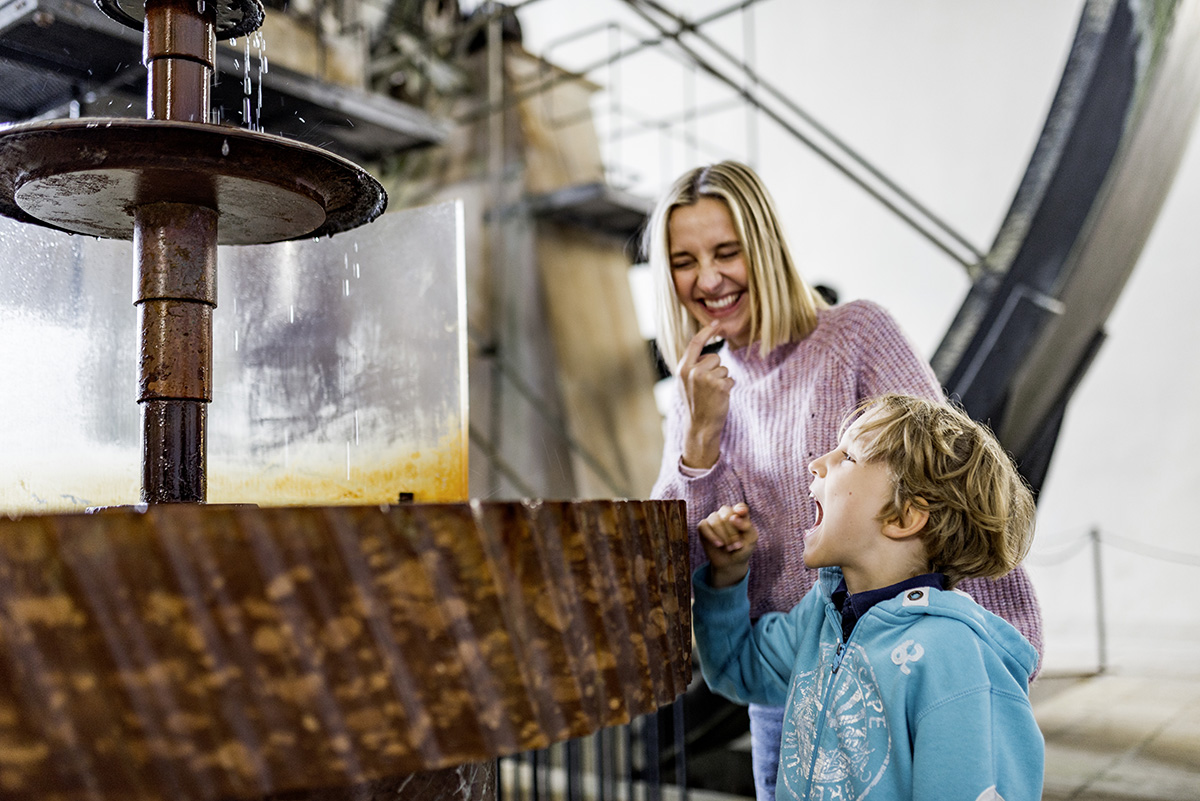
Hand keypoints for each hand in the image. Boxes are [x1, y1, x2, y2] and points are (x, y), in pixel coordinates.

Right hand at [677, 321, 732, 468]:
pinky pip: (730, 379)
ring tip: (712, 394)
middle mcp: (693, 371)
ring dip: (722, 380)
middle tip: (708, 387)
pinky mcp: (719, 386)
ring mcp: (706, 378)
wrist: (700, 426)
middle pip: (714, 357)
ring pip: (724, 368)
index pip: (695, 343)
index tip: (716, 323)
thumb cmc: (695, 404)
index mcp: (683, 369)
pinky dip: (728, 388)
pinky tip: (719, 398)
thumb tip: (707, 353)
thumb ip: (693, 367)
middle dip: (716, 369)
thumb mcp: (686, 383)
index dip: (707, 331)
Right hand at [697, 503, 756, 586]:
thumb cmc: (743, 548)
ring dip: (723, 537)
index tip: (741, 513)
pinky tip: (718, 545)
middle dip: (732, 533)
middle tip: (736, 546)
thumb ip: (746, 526)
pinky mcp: (703, 526)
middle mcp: (726, 513)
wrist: (731, 563)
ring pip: (715, 521)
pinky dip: (711, 536)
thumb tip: (733, 517)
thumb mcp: (751, 539)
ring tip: (728, 548)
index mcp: (740, 514)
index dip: (740, 510)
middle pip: (726, 515)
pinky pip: (703, 526)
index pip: (740, 507)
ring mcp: (713, 518)